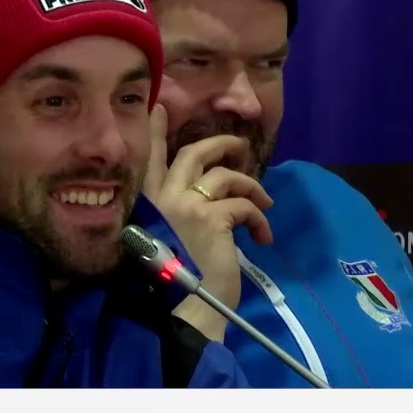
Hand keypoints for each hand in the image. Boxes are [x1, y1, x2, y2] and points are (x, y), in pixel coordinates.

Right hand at [144, 105, 272, 340]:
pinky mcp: (212, 218)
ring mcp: (187, 206)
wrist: (188, 305)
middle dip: (221, 144)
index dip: (157, 131)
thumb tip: (206, 195)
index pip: (151, 158)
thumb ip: (178, 214)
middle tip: (240, 149)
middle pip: (194, 154)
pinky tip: (263, 237)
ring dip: (251, 188)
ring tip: (263, 207)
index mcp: (149, 203)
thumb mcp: (171, 238)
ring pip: (226, 177)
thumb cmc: (177, 278)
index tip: (160, 106)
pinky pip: (244, 205)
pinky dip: (259, 219)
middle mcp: (163, 199)